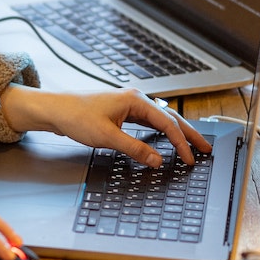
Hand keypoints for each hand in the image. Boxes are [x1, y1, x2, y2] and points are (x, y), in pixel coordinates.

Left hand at [0, 85, 210, 166]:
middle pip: (170, 118)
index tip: (190, 158)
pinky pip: (148, 123)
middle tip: (205, 150)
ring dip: (175, 134)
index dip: (181, 143)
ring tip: (190, 147)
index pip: (167, 123)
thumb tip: (157, 160)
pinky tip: (164, 140)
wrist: (54, 110)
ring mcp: (129, 105)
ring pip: (160, 121)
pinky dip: (160, 133)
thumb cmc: (76, 117)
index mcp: (135, 100)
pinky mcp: (121, 113)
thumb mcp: (107, 137)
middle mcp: (135, 100)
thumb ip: (134, 149)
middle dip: (188, 135)